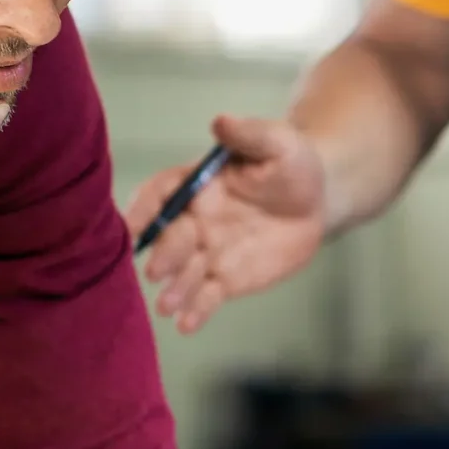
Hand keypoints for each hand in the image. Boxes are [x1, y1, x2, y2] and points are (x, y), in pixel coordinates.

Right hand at [125, 114, 329, 333]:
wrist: (317, 201)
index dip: (143, 210)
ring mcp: (207, 253)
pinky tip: (186, 326)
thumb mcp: (278, 142)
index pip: (160, 195)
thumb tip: (220, 121)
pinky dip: (195, 312)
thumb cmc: (293, 164)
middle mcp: (193, 221)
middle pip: (170, 239)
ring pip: (184, 273)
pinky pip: (206, 297)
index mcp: (196, 185)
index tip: (130, 227)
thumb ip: (249, 134)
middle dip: (162, 254)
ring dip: (173, 290)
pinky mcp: (225, 279)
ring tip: (166, 306)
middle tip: (157, 271)